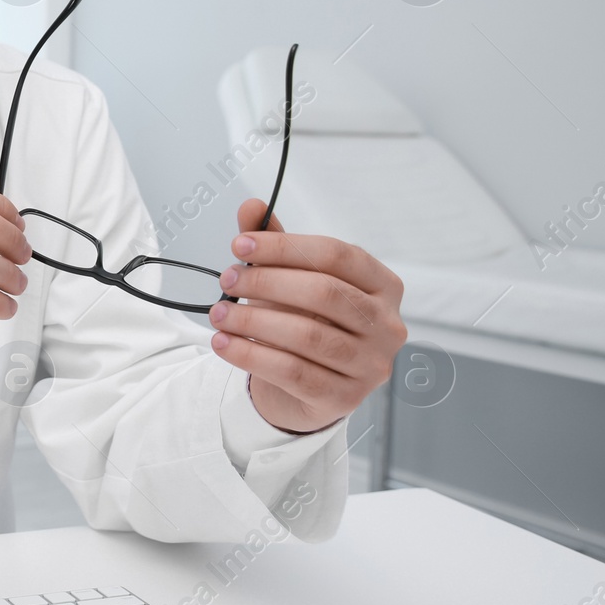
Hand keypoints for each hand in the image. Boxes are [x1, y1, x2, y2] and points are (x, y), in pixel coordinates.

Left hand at [206, 200, 406, 433]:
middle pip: (324, 292)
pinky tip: (223, 344)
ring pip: (308, 336)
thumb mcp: (292, 279)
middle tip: (226, 279)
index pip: (336, 255)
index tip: (239, 245)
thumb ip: (274, 243)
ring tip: (217, 314)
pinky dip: (252, 355)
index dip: (285, 246)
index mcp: (383, 285)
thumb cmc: (305, 321)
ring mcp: (371, 365)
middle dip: (267, 282)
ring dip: (253, 322)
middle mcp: (387, 325)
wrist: (306, 388)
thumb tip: (250, 205)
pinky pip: (293, 372)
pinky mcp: (345, 399)